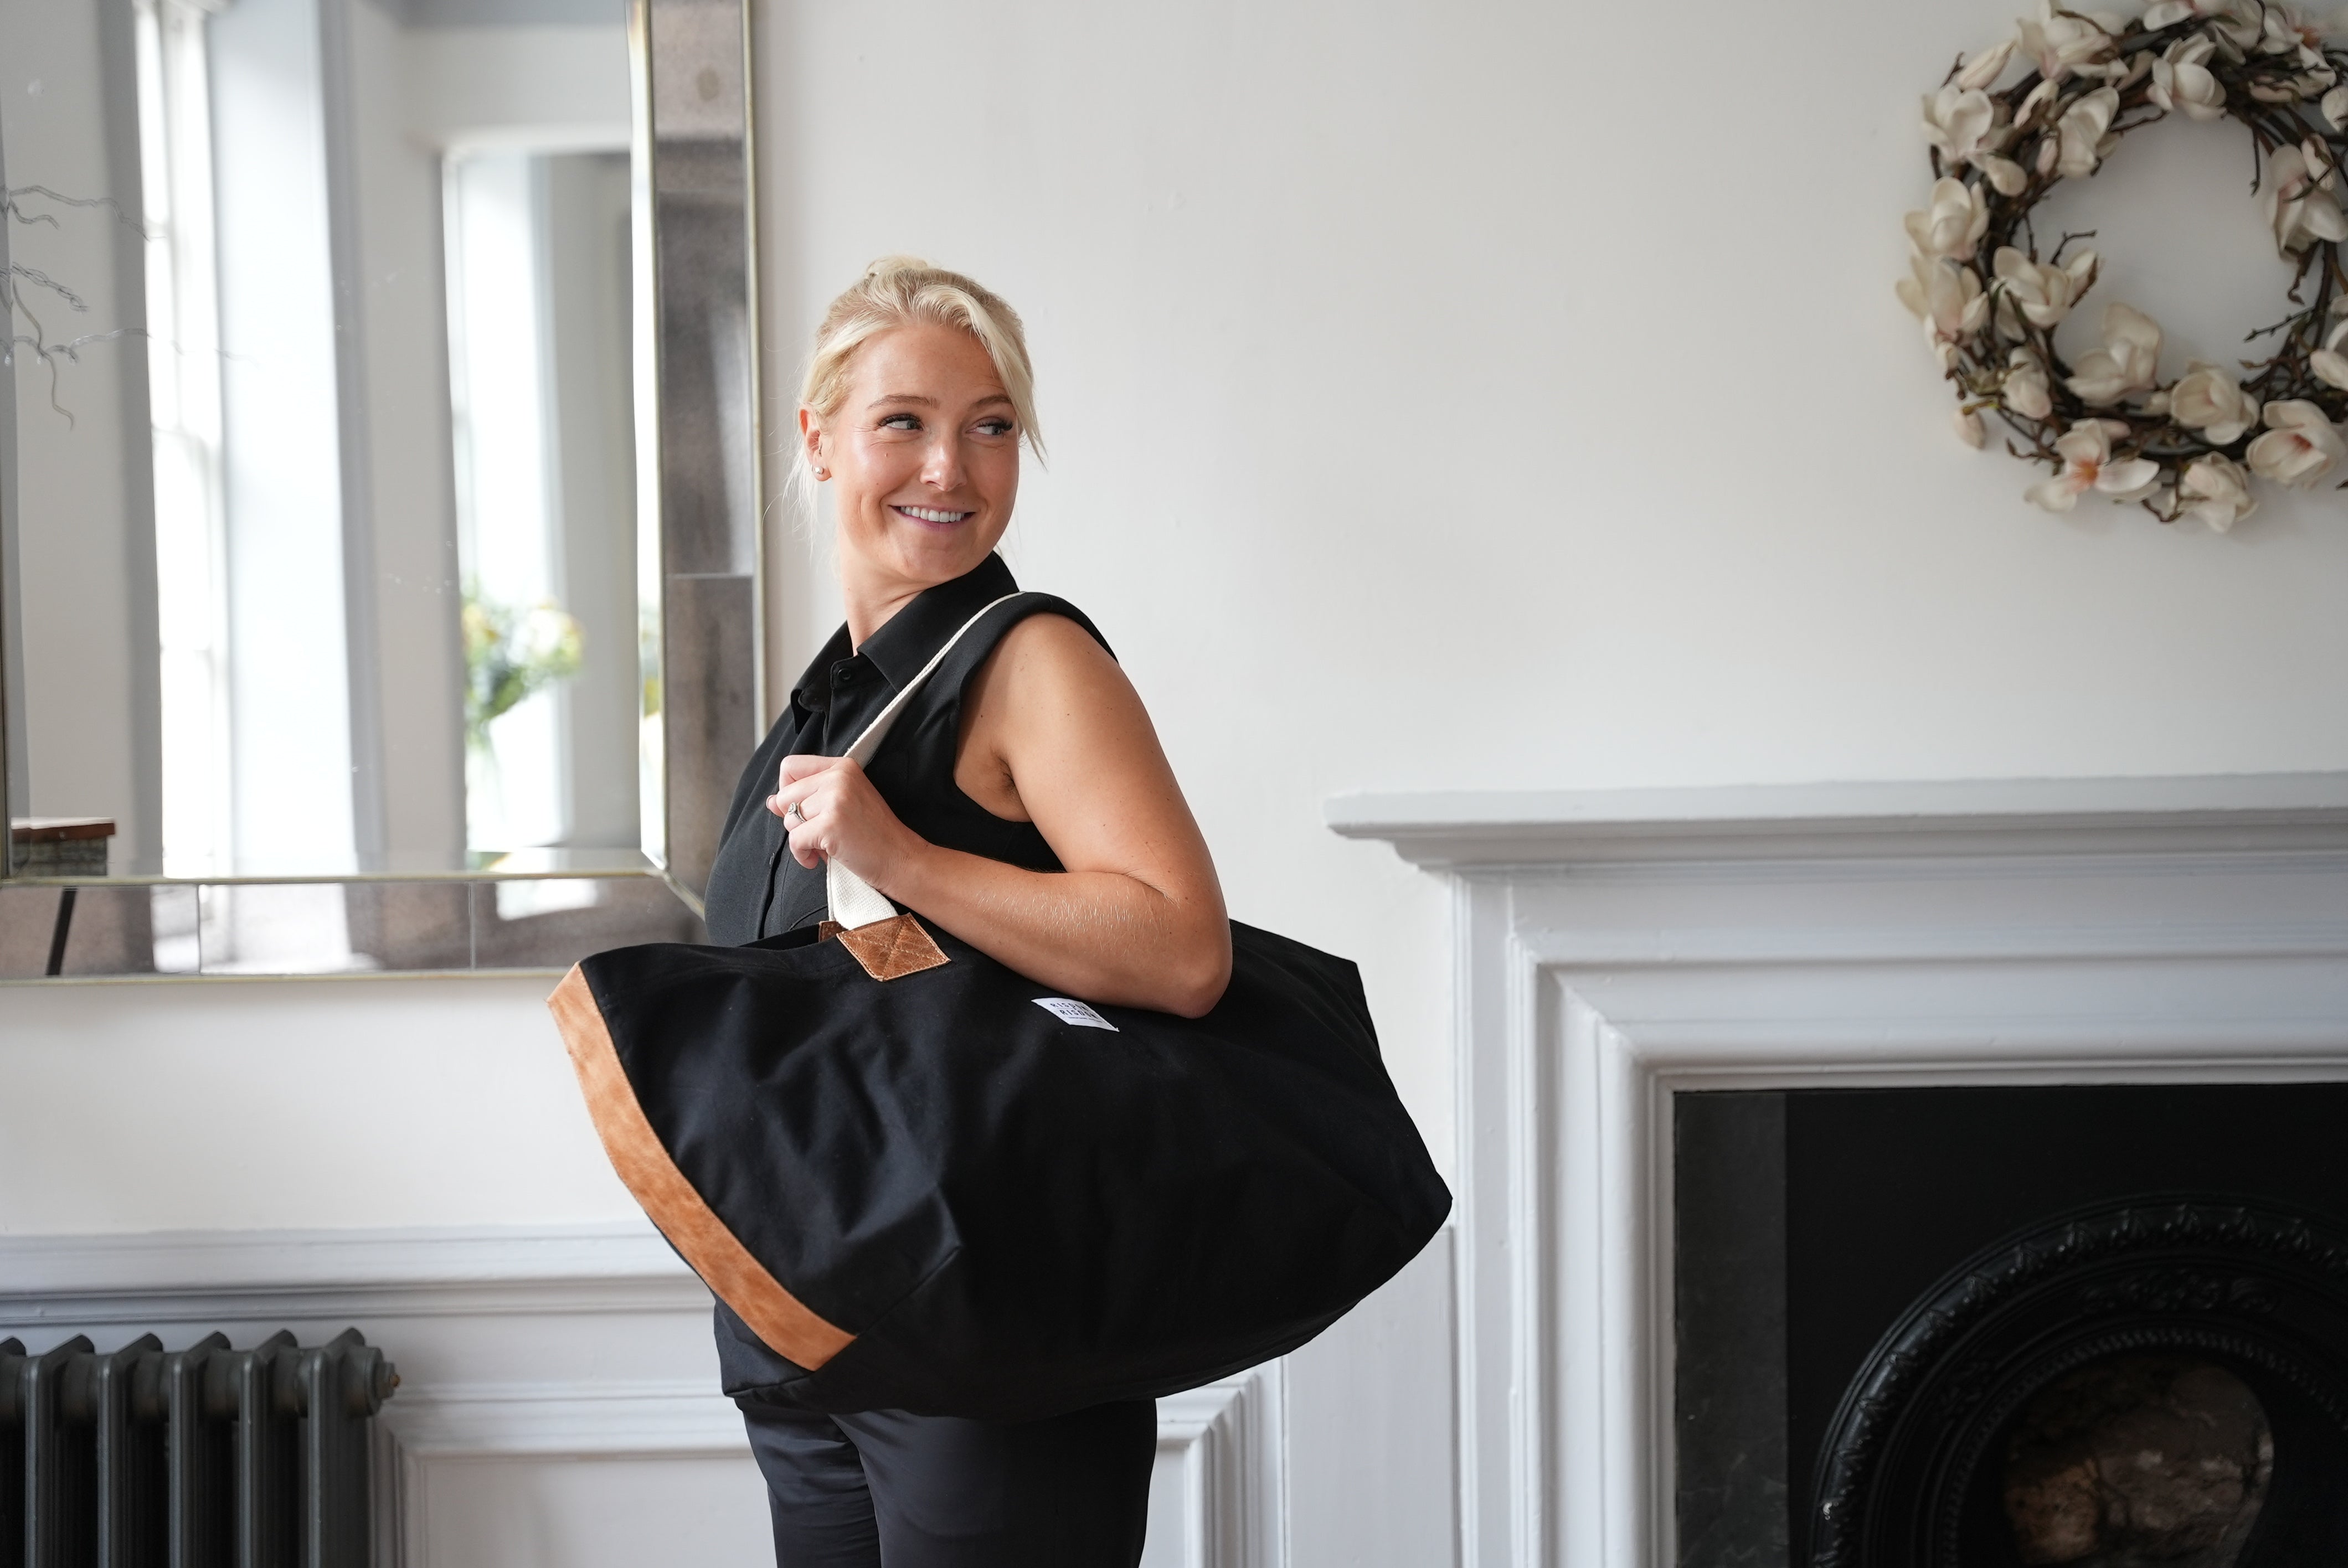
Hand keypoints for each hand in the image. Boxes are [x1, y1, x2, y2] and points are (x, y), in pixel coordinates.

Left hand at [767, 755, 920, 881]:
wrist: (900, 859)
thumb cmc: (873, 835)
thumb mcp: (842, 805)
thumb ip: (807, 798)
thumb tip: (771, 800)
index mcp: (842, 767)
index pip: (790, 766)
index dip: (789, 790)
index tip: (805, 809)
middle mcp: (838, 777)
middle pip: (785, 795)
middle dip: (796, 820)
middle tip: (819, 833)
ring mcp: (835, 799)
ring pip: (789, 820)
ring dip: (802, 839)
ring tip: (825, 845)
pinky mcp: (831, 824)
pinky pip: (795, 840)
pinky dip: (802, 856)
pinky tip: (819, 859)